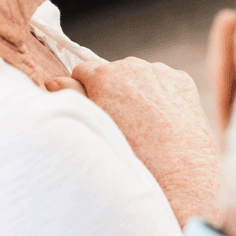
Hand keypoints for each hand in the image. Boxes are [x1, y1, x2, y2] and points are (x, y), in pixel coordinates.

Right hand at [46, 58, 221, 226]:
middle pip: (112, 71)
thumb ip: (71, 98)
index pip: (82, 70)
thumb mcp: (93, 126)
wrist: (178, 169)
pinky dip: (161, 93)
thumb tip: (54, 81)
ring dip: (137, 90)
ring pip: (139, 76)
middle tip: (120, 119)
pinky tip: (164, 117)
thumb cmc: (130, 153)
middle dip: (112, 88)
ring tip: (143, 122)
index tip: (93, 107)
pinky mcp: (182, 80)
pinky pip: (163, 81)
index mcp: (104, 75)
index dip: (85, 90)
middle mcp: (133, 66)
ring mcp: (160, 71)